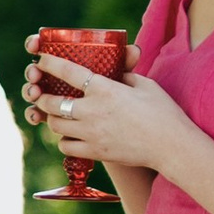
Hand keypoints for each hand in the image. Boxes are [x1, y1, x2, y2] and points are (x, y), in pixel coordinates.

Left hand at [21, 47, 183, 174]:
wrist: (171, 146)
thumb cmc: (163, 112)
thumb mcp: (144, 85)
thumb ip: (125, 76)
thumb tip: (115, 73)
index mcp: (105, 89)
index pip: (68, 72)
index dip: (50, 64)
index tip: (41, 61)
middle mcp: (93, 111)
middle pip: (52, 103)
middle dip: (43, 97)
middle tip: (43, 95)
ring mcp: (92, 134)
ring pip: (55, 126)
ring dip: (53, 119)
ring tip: (58, 116)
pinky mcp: (95, 152)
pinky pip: (66, 147)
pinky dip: (64, 141)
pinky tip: (71, 136)